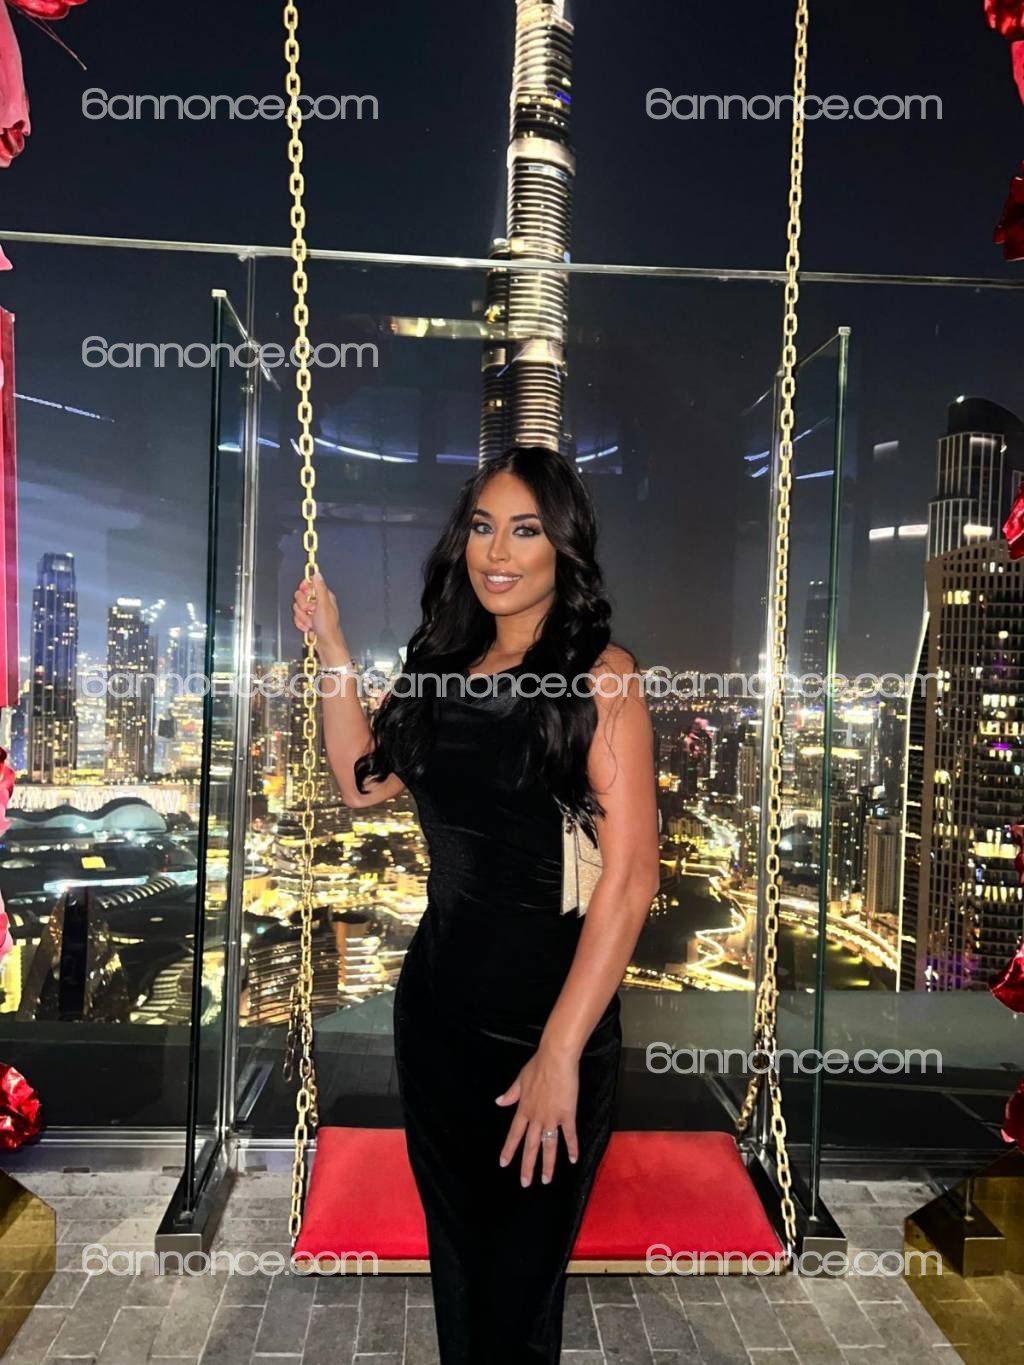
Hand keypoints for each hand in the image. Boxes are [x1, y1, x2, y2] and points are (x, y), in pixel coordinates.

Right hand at [292, 572, 342, 653]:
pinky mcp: (307, 621)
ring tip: (311, 622)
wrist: (326, 645)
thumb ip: (319, 588)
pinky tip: (308, 627)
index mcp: (324, 596)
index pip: (309, 584)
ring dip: (302, 617)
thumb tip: (317, 574)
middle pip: (300, 596)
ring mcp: (312, 613)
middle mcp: (318, 603)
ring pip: (297, 608)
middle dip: (302, 606)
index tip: (306, 596)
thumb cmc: (328, 627)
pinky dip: (301, 624)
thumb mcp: (323, 605)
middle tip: (310, 612)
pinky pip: (297, 618)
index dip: (305, 589)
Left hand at [495, 1046, 579, 1186]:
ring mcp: (552, 1118)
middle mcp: (536, 1117)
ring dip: (547, 1164)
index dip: (509, 1149)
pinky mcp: (567, 1115)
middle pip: (530, 1146)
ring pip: (548, 1146)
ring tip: (546, 1180)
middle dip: (527, 1166)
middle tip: (525, 1183)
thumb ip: (511, 1094)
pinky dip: (572, 1148)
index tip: (504, 1163)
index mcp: (524, 1109)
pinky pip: (570, 1135)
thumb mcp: (520, 1079)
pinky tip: (573, 1159)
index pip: (514, 1134)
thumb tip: (499, 1102)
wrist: (555, 1059)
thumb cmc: (538, 1066)